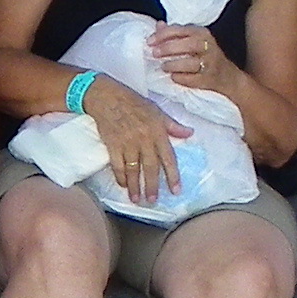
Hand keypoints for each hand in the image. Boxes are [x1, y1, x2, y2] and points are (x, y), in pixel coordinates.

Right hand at [82, 77, 186, 203]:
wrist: (107, 97)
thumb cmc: (133, 102)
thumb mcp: (157, 110)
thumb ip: (173, 125)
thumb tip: (189, 133)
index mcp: (157, 132)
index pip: (168, 158)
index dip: (172, 175)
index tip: (176, 190)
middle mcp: (144, 140)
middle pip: (150, 167)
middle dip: (152, 186)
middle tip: (153, 201)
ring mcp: (127, 143)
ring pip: (133, 169)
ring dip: (134, 186)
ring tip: (137, 199)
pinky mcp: (112, 145)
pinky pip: (117, 165)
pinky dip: (120, 176)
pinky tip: (123, 185)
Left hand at [144, 22, 225, 89]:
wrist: (227, 76)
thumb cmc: (205, 56)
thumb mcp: (193, 40)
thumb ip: (175, 33)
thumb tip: (159, 25)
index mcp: (202, 34)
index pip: (181, 30)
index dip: (163, 35)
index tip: (149, 42)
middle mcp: (208, 46)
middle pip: (188, 45)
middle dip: (168, 49)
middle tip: (154, 54)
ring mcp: (210, 63)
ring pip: (192, 63)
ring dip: (174, 64)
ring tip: (163, 67)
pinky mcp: (210, 79)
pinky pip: (194, 79)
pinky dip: (182, 78)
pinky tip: (173, 77)